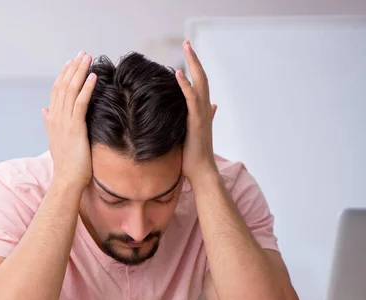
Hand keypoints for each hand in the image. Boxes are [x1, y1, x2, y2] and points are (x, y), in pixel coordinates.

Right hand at [42, 51, 96, 190]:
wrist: (67, 180)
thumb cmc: (66, 164)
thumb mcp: (56, 140)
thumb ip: (50, 123)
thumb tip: (44, 110)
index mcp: (52, 120)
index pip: (56, 91)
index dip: (63, 75)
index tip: (72, 62)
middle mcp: (55, 118)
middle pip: (62, 86)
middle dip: (73, 68)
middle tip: (82, 53)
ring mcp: (64, 122)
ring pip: (70, 91)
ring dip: (80, 72)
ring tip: (88, 58)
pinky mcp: (75, 128)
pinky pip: (80, 103)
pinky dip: (86, 88)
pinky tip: (93, 77)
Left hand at [175, 40, 218, 183]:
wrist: (200, 172)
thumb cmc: (192, 158)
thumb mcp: (188, 136)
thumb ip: (191, 123)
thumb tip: (199, 114)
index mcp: (202, 112)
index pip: (200, 85)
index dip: (195, 69)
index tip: (188, 55)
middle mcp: (204, 110)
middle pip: (202, 78)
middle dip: (195, 60)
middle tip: (187, 43)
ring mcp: (201, 115)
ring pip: (200, 84)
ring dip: (193, 64)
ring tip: (187, 48)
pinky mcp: (196, 122)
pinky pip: (191, 100)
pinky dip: (185, 86)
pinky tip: (178, 73)